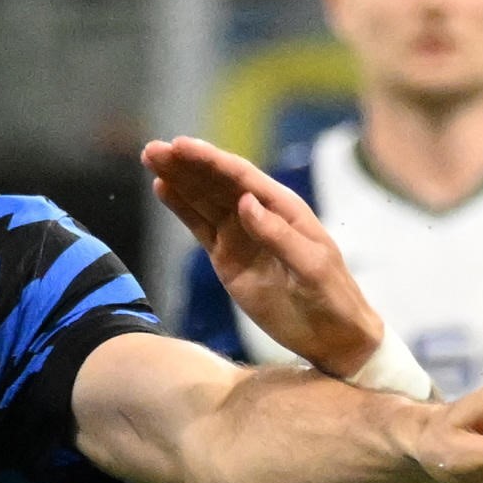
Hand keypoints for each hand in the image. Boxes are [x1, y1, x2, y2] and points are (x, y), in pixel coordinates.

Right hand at [142, 136, 385, 378]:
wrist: (331, 335)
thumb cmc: (331, 298)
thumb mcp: (311, 267)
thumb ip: (278, 235)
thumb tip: (245, 202)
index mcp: (284, 208)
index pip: (242, 178)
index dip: (211, 160)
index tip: (181, 146)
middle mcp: (260, 214)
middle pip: (217, 182)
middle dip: (186, 164)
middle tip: (153, 149)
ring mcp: (241, 235)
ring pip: (204, 200)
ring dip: (178, 179)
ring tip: (151, 158)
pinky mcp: (227, 258)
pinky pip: (200, 226)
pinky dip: (181, 207)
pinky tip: (163, 188)